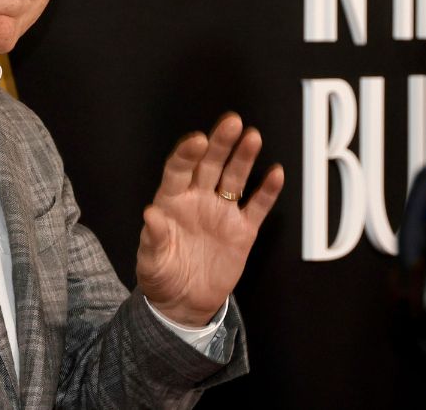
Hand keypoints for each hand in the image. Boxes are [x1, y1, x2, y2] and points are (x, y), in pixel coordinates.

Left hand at [136, 113, 284, 326]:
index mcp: (171, 203)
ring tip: (252, 137)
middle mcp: (197, 201)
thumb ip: (152, 238)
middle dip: (220, 143)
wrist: (184, 303)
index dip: (187, 154)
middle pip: (210, 165)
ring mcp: (221, 213)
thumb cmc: (161, 277)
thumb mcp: (151, 262)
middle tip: (231, 122)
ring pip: (235, 178)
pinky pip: (257, 206)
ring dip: (244, 158)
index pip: (178, 171)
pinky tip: (275, 174)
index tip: (196, 140)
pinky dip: (267, 191)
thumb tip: (150, 214)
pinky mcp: (242, 230)